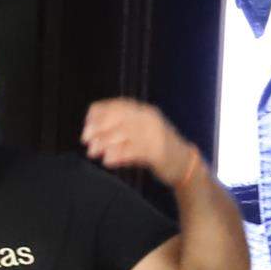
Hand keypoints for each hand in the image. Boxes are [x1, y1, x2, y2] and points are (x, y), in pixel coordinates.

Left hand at [80, 97, 194, 184]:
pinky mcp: (159, 151)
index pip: (118, 105)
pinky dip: (119, 154)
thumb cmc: (155, 151)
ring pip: (126, 133)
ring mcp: (156, 133)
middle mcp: (150, 119)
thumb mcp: (137, 135)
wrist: (185, 164)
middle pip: (120, 117)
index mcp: (144, 111)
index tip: (86, 126)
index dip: (99, 114)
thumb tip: (90, 134)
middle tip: (85, 140)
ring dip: (105, 142)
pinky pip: (135, 150)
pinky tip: (107, 161)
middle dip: (99, 127)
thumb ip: (118, 131)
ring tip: (93, 151)